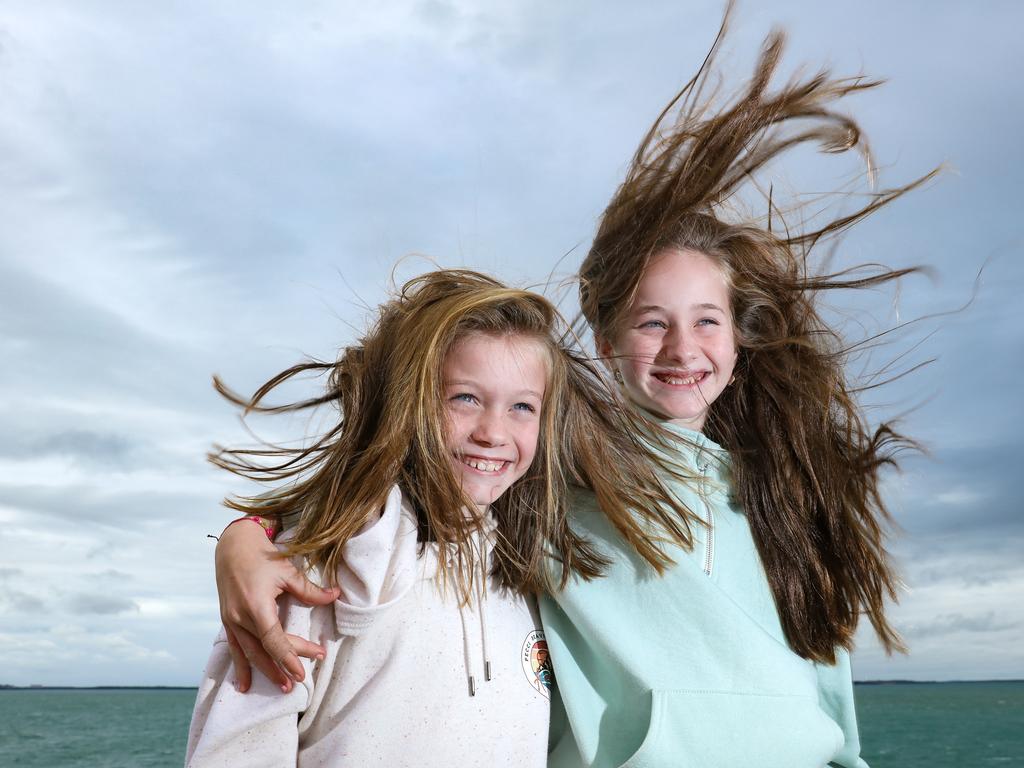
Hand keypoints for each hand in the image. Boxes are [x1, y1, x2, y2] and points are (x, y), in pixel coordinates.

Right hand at [215, 519, 339, 692]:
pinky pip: (234, 648)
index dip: (289, 657)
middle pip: (264, 649)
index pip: (274, 640)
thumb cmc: (262, 557)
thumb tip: (335, 596)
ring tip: (282, 687)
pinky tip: (244, 685)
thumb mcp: (287, 572)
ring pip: (248, 653)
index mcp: (256, 606)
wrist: (233, 547)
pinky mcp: (227, 621)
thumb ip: (309, 590)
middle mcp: (240, 617)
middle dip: (283, 666)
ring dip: (264, 672)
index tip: (304, 671)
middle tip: (301, 680)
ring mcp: (231, 621)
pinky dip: (240, 667)